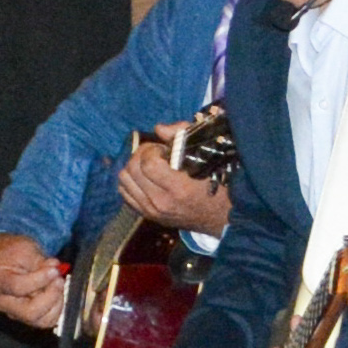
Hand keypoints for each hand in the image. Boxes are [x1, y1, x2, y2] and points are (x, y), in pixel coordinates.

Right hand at [0, 232, 67, 330]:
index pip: (18, 287)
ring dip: (57, 302)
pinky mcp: (30, 317)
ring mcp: (17, 313)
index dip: (40, 279)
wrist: (8, 260)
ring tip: (58, 284)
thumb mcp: (25, 250)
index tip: (54, 270)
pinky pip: (49, 320)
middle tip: (59, 279)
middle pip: (30, 312)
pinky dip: (59, 307)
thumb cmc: (14, 255)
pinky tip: (58, 292)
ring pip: (42, 320)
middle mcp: (4, 303)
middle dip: (51, 296)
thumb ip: (41, 262)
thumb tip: (55, 268)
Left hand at [117, 123, 232, 235]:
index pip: (148, 164)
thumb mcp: (208, 158)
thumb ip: (183, 137)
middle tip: (155, 153)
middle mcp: (161, 202)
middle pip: (132, 170)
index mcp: (179, 188)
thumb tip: (159, 129)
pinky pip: (124, 193)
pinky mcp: (148, 215)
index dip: (151, 150)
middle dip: (141, 154)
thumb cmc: (220, 185)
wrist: (224, 218)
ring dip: (133, 166)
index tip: (163, 149)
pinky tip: (144, 177)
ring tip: (149, 164)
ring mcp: (152, 211)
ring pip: (124, 180)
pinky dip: (130, 181)